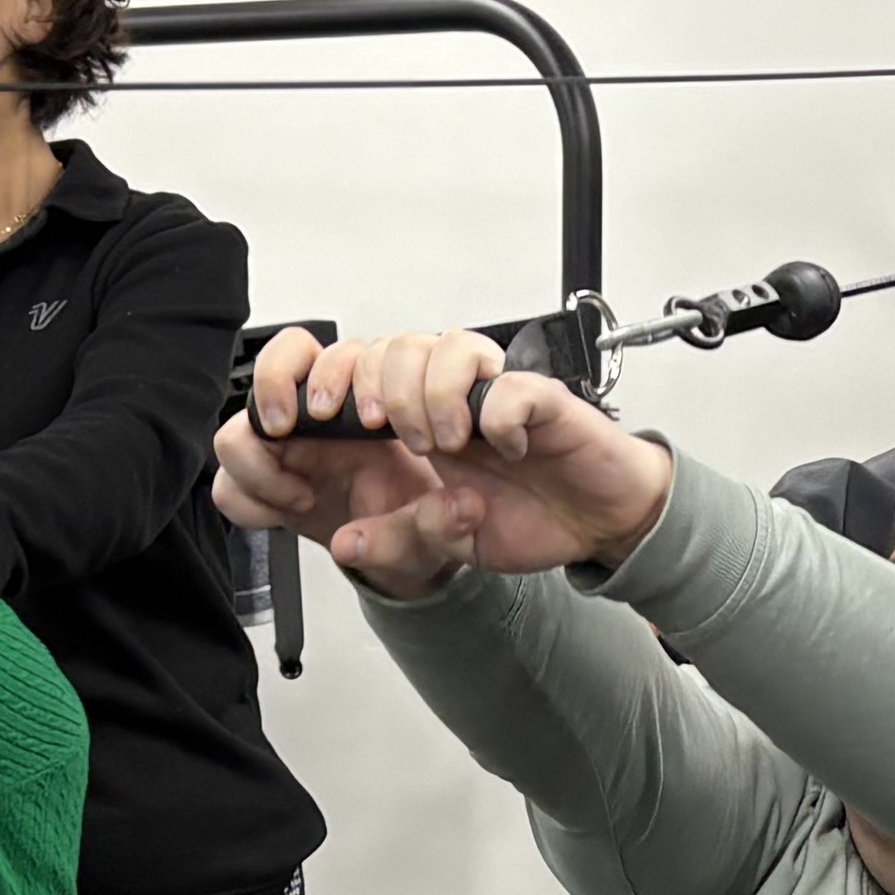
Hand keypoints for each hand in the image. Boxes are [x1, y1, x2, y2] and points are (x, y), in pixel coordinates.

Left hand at [222, 329, 670, 590]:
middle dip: (365, 386)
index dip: (308, 383)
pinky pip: (508, 383)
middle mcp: (441, 398)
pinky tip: (504, 448)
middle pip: (382, 346)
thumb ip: (391, 542)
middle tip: (384, 434)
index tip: (298, 424)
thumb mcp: (440, 548)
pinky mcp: (539, 398)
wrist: (596, 522)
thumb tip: (345, 544)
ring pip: (437, 345)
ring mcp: (488, 392)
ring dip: (430, 395)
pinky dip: (499, 414)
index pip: (343, 368)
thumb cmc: (524, 516)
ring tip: (446, 443)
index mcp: (404, 425)